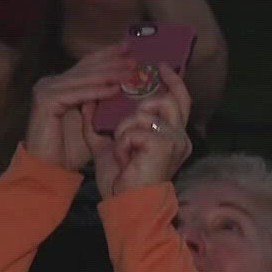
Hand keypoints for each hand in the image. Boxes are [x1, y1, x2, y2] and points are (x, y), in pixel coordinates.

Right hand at [24, 45, 132, 172]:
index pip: (86, 66)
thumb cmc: (68, 152)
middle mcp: (50, 83)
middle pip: (85, 67)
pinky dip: (97, 91)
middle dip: (111, 60)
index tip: (127, 48)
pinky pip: (78, 93)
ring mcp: (45, 89)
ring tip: (129, 70)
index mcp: (59, 86)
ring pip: (83, 78)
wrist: (48, 170)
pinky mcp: (46, 100)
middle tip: (132, 53)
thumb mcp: (90, 124)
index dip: (106, 55)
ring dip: (109, 73)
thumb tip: (120, 89)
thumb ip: (100, 107)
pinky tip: (115, 89)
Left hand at [89, 63, 192, 197]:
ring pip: (143, 112)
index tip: (162, 65)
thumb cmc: (122, 182)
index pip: (180, 99)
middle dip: (140, 107)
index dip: (173, 80)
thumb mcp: (111, 147)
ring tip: (123, 152)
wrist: (126, 206)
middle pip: (167, 99)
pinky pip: (134, 128)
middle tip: (125, 123)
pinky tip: (125, 160)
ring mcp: (174, 139)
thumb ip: (102, 125)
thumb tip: (90, 102)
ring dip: (125, 130)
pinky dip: (122, 142)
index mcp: (173, 136)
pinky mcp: (163, 144)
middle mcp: (180, 136)